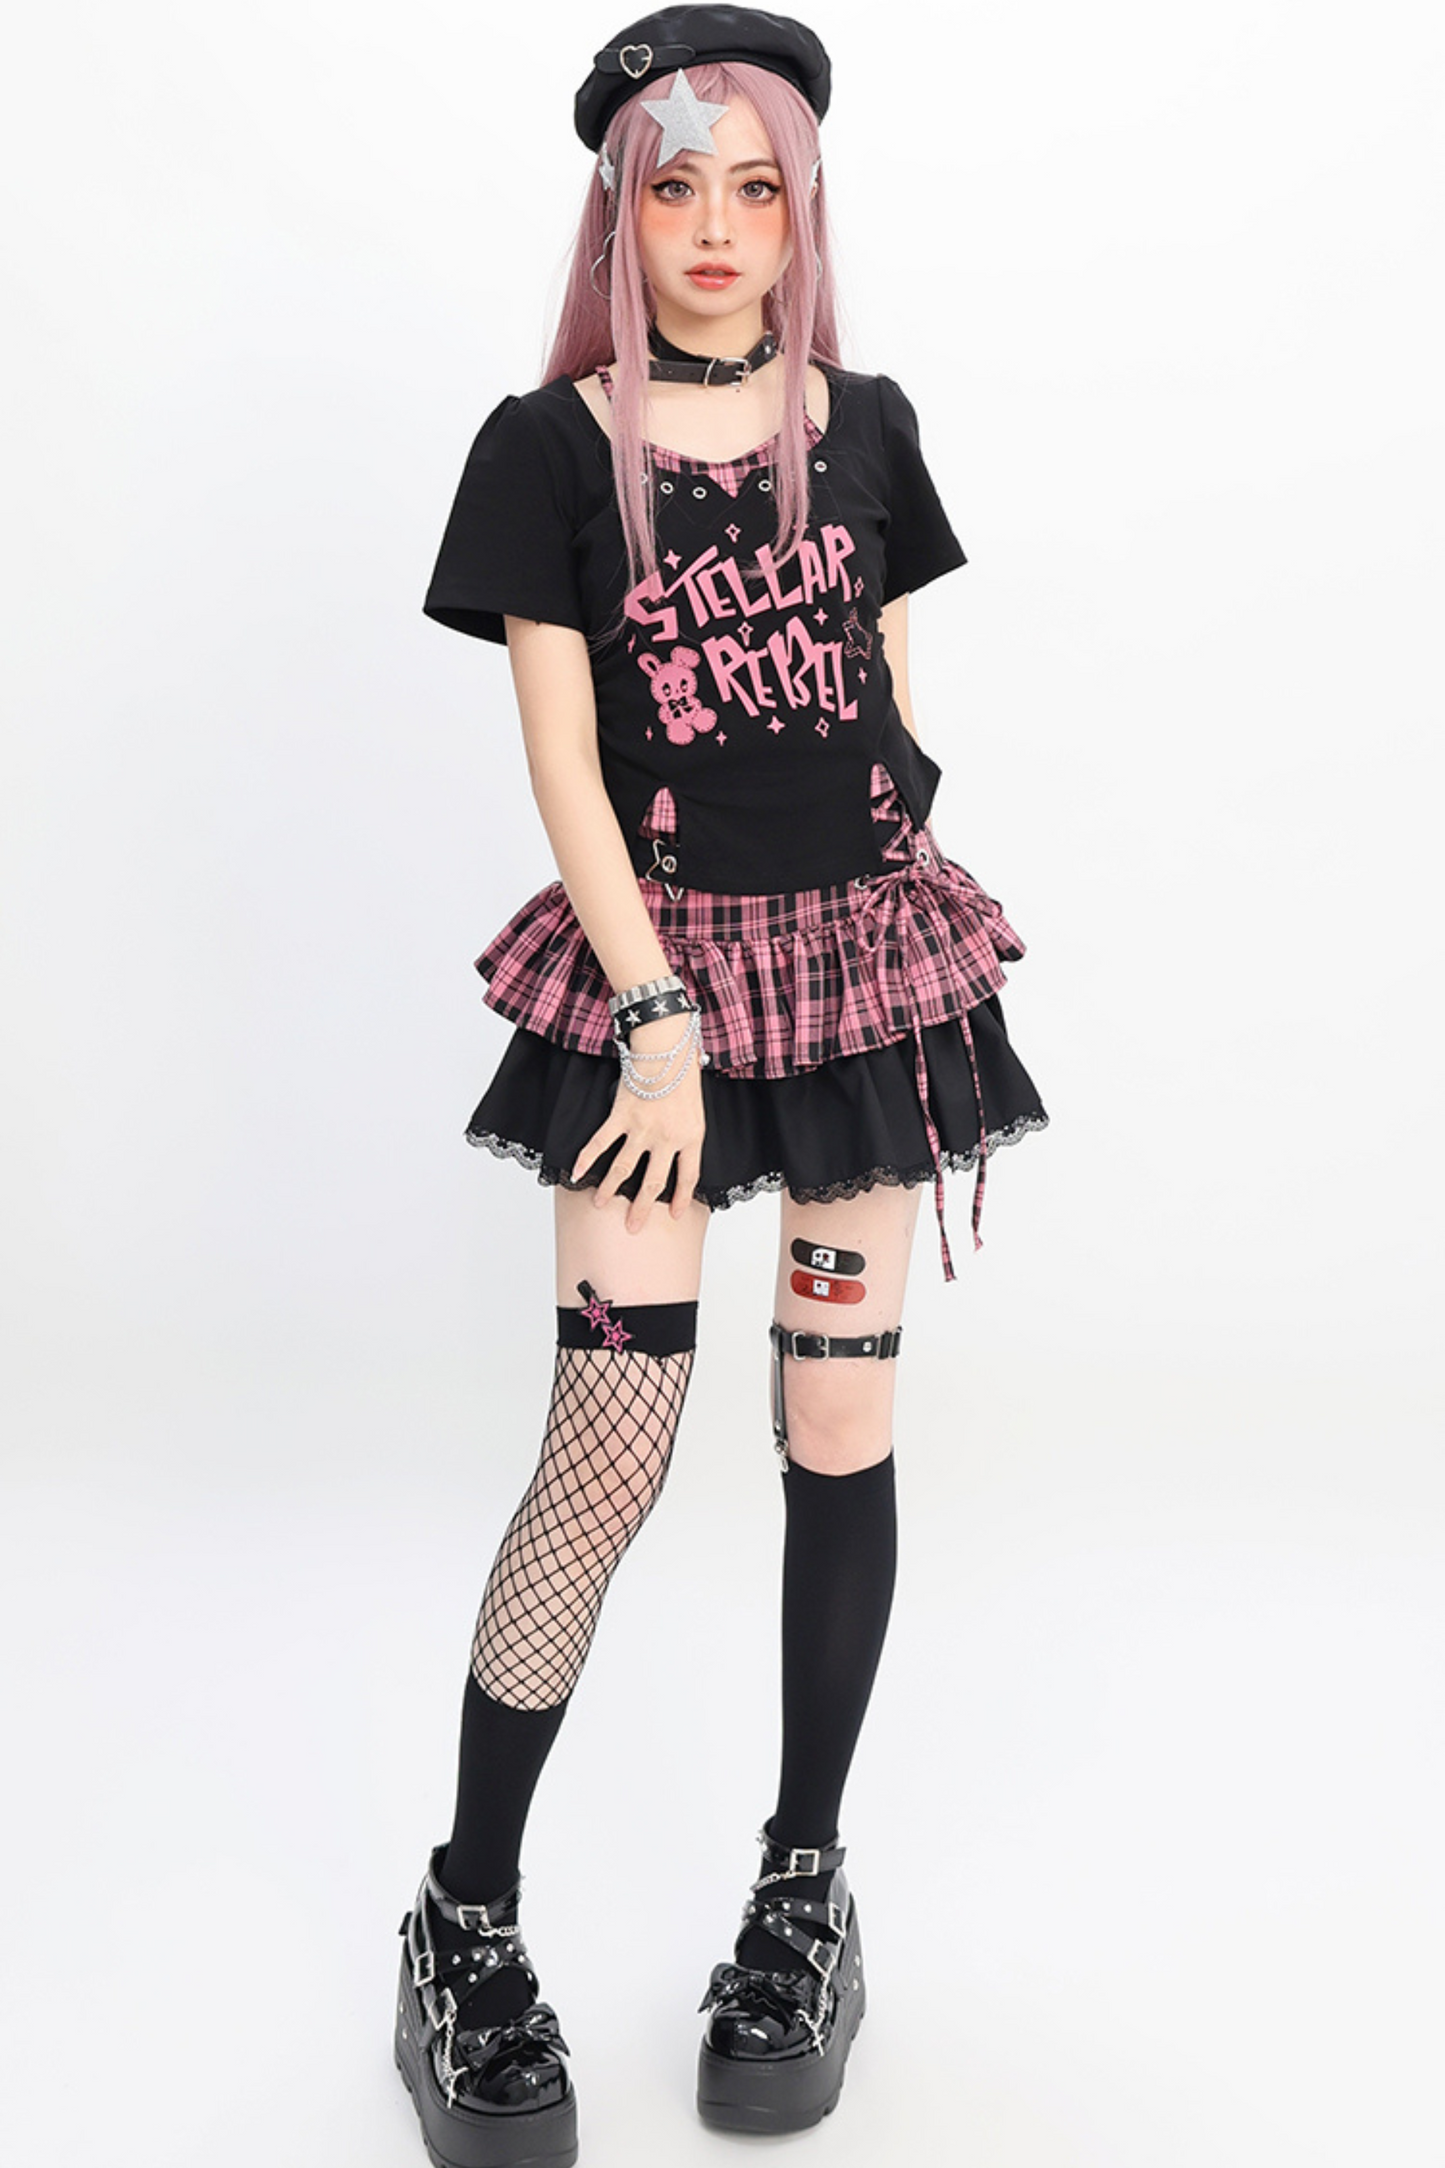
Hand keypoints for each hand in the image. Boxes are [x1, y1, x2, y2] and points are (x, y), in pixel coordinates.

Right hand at [571, 1012, 706, 1232]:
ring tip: (601, 1204)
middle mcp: (667, 1138)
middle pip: (654, 1182)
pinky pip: (601, 1143)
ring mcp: (642, 1129)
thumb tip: (678, 1155)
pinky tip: (576, 1173)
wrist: (666, 1048)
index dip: (682, 1197)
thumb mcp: (696, 1108)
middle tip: (632, 1227)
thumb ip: (687, 1133)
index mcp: (691, 1136)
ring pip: (624, 1168)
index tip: (675, 1215)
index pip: (688, 1176)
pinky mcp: (621, 1116)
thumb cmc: (683, 1073)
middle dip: (642, 1207)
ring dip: (610, 1188)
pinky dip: (586, 1158)